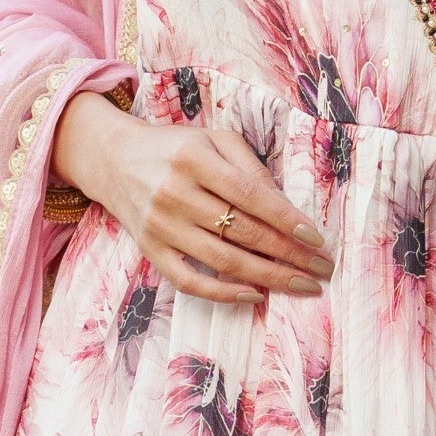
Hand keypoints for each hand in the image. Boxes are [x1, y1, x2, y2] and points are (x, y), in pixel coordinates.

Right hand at [53, 92, 331, 309]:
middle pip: (243, 232)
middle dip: (289, 254)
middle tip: (322, 269)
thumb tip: (287, 206)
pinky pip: (190, 281)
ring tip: (303, 285)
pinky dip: (224, 294)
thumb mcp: (213, 139)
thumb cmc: (174, 148)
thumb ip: (250, 166)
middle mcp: (175, 193)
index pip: (250, 195)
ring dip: (269, 277)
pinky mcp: (151, 251)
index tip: (317, 238)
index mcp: (195, 159)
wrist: (112, 159)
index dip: (287, 219)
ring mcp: (161, 226)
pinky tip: (256, 295)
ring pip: (223, 261)